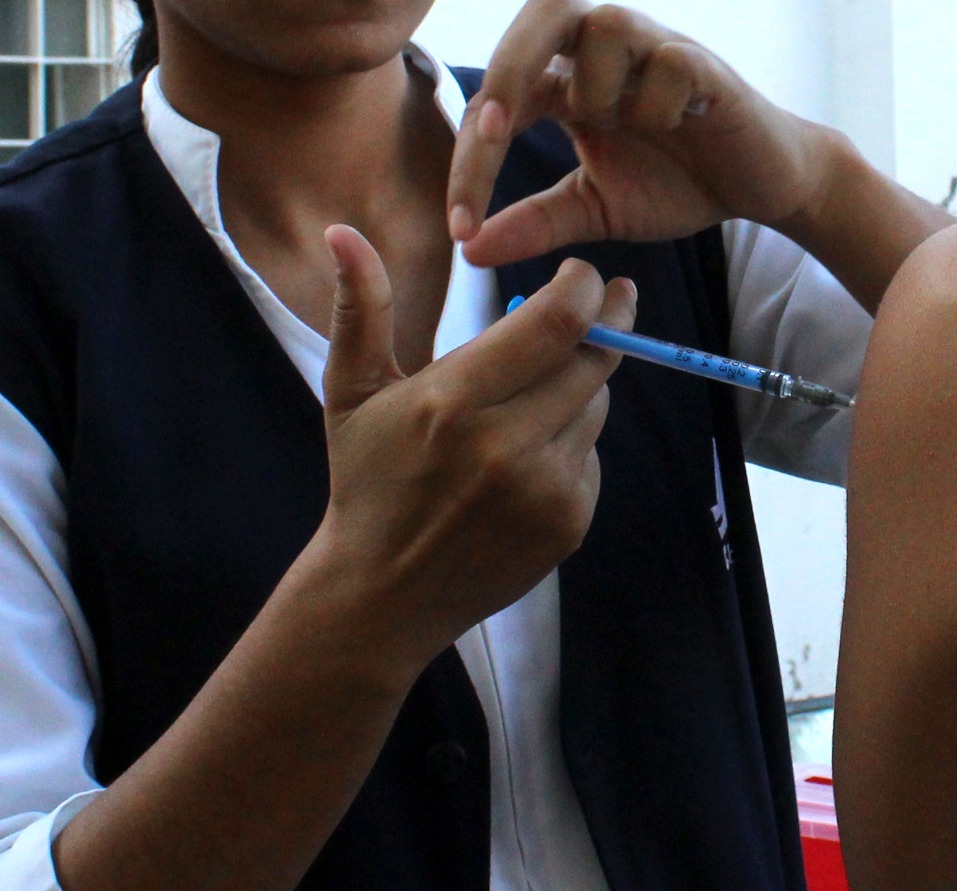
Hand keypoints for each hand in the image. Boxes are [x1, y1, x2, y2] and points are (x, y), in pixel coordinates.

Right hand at [312, 224, 631, 665]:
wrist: (385, 590)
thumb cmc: (368, 481)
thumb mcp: (351, 393)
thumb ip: (362, 309)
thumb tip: (344, 232)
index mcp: (454, 402)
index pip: (555, 323)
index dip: (584, 288)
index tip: (585, 275)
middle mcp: (508, 446)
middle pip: (591, 361)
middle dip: (606, 323)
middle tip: (612, 299)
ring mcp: (545, 490)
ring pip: (595, 407)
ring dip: (581, 386)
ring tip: (537, 392)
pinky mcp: (570, 523)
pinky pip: (592, 457)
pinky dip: (572, 443)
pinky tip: (530, 455)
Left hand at [446, 0, 838, 266]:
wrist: (758, 187)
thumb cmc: (676, 185)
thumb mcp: (595, 210)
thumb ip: (535, 223)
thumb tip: (470, 250)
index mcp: (567, 83)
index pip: (499, 100)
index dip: (472, 158)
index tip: (461, 225)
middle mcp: (603, 53)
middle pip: (539, 15)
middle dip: (508, 70)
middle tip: (494, 131)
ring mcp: (654, 49)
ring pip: (602, 25)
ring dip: (598, 86)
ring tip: (625, 128)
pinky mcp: (704, 64)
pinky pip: (668, 61)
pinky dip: (660, 102)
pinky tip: (679, 128)